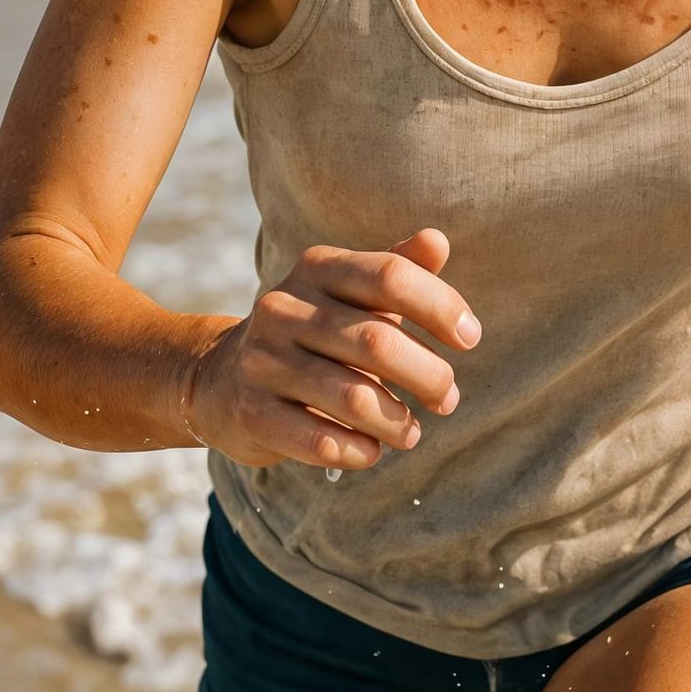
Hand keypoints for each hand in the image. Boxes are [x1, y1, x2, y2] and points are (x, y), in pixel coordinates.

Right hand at [183, 226, 479, 469]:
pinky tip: (374, 451)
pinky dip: (360, 450)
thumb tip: (439, 241)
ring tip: (412, 432)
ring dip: (398, 420)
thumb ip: (397, 270)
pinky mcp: (251, 412)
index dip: (440, 307)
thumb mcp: (350, 295)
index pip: (389, 276)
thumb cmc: (313, 336)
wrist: (220, 380)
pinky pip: (320, 439)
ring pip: (353, 397)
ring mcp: (262, 361)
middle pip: (377, 341)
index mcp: (317, 268)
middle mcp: (283, 307)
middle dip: (428, 375)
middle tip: (447, 399)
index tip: (470, 337)